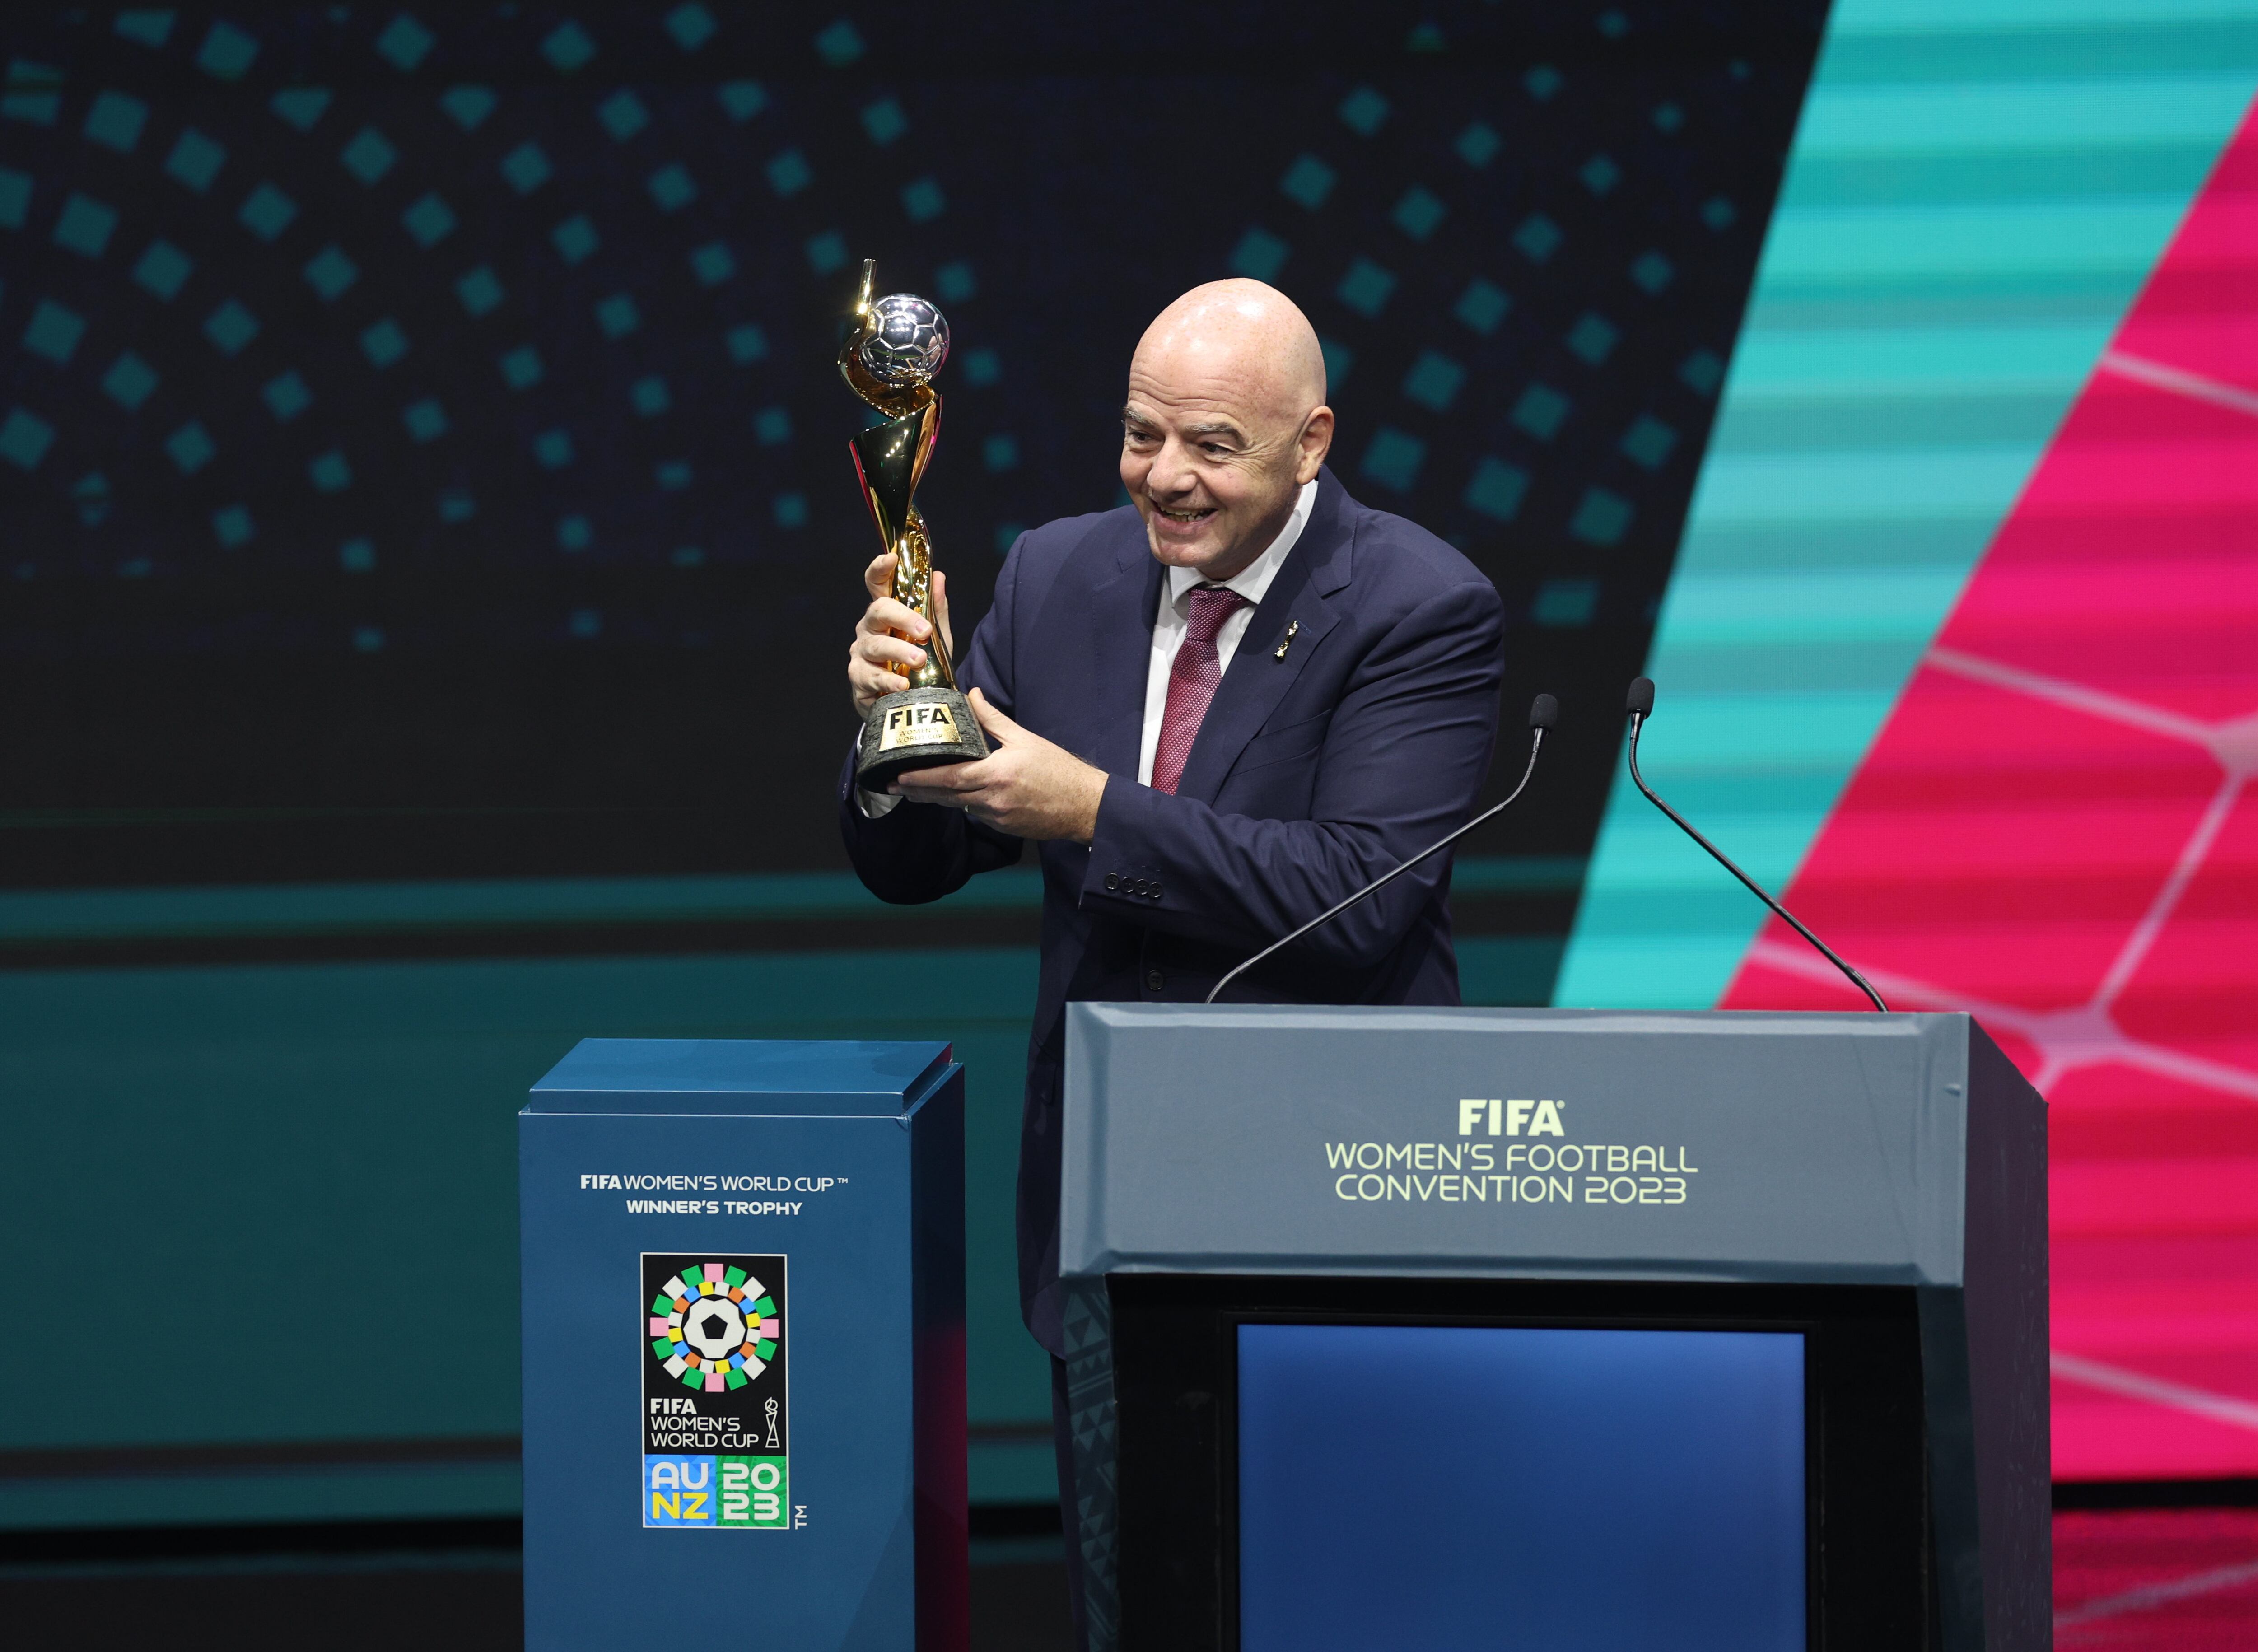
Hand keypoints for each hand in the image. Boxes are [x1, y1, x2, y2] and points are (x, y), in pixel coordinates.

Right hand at [847, 553, 952, 717]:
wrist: (908, 706)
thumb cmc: (919, 665)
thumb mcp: (935, 637)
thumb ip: (936, 610)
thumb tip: (939, 576)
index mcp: (885, 614)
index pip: (877, 585)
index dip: (880, 569)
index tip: (891, 558)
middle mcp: (869, 630)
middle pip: (877, 612)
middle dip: (902, 617)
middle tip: (925, 631)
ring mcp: (861, 655)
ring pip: (875, 646)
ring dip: (898, 652)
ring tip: (919, 661)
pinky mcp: (859, 681)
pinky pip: (871, 678)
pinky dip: (888, 682)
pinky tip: (902, 685)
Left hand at [890, 689, 1106, 842]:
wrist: (1085, 805)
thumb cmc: (1058, 769)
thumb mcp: (1025, 739)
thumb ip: (993, 719)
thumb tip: (973, 695)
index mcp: (995, 774)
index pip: (948, 777)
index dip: (921, 778)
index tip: (900, 775)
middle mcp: (992, 799)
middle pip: (945, 796)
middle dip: (918, 790)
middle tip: (894, 785)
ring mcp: (997, 817)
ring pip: (958, 806)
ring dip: (935, 798)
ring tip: (913, 791)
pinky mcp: (1004, 827)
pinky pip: (976, 814)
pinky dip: (962, 804)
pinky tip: (951, 797)